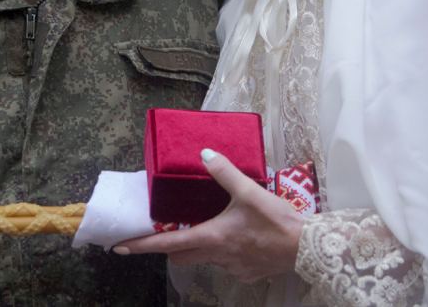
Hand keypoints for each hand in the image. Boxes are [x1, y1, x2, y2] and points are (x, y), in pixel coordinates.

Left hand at [113, 149, 304, 282]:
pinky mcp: (246, 274)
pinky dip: (222, 252)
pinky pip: (225, 264)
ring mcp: (232, 268)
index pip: (168, 243)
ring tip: (206, 229)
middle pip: (181, 255)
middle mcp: (217, 256)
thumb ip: (224, 172)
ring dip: (197, 247)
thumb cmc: (277, 220)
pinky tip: (238, 239)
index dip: (142, 245)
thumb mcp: (249, 191)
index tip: (120, 246)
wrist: (307, 248)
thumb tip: (204, 153)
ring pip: (203, 260)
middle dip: (168, 247)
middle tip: (162, 233)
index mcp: (212, 236)